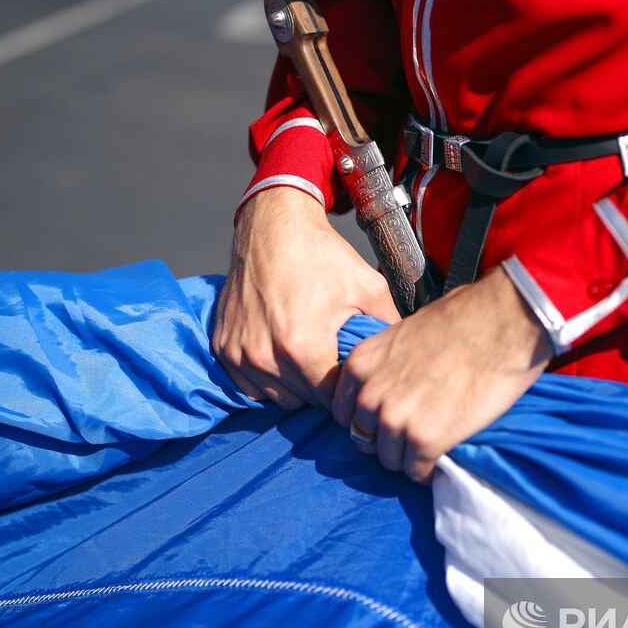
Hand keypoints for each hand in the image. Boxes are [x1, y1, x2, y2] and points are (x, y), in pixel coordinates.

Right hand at [214, 187, 400, 407]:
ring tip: (308, 356)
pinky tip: (282, 354)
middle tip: (331, 359)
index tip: (351, 373)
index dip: (345, 389)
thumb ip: (388, 326)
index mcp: (302, 346)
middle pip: (304, 400)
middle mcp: (266, 355)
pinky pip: (250, 385)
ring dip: (294, 385)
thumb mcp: (369, 287)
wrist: (273, 227)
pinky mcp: (223, 346)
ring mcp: (240, 353)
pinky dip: (266, 377)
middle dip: (321, 387)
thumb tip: (404, 356)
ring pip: (277, 396)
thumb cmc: (320, 255)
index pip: (330, 398)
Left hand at [332, 268, 551, 482]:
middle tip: (411, 437)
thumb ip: (391, 361)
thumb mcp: (410, 330)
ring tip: (431, 449)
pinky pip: (417, 471)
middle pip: (363, 438)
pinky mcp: (424, 440)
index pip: (343, 410)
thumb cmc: (467, 318)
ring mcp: (395, 419)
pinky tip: (443, 459)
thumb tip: (397, 376)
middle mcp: (370, 393)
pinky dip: (430, 470)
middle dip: (385, 440)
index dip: (367, 419)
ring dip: (408, 458)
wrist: (504, 323)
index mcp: (362, 362)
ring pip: (389, 459)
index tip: (387, 421)